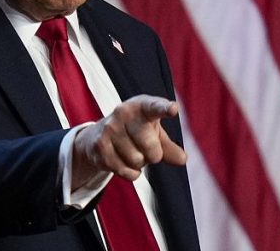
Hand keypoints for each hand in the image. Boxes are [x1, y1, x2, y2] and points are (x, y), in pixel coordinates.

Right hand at [71, 95, 186, 189]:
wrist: (98, 136)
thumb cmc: (135, 132)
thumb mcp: (154, 134)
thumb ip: (170, 146)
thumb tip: (182, 159)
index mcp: (141, 106)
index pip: (154, 107)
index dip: (164, 108)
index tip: (173, 109)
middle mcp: (123, 113)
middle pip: (151, 148)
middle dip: (153, 155)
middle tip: (145, 148)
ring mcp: (109, 128)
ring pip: (137, 161)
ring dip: (139, 163)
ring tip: (130, 151)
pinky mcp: (100, 146)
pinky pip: (126, 171)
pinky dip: (130, 173)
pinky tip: (123, 161)